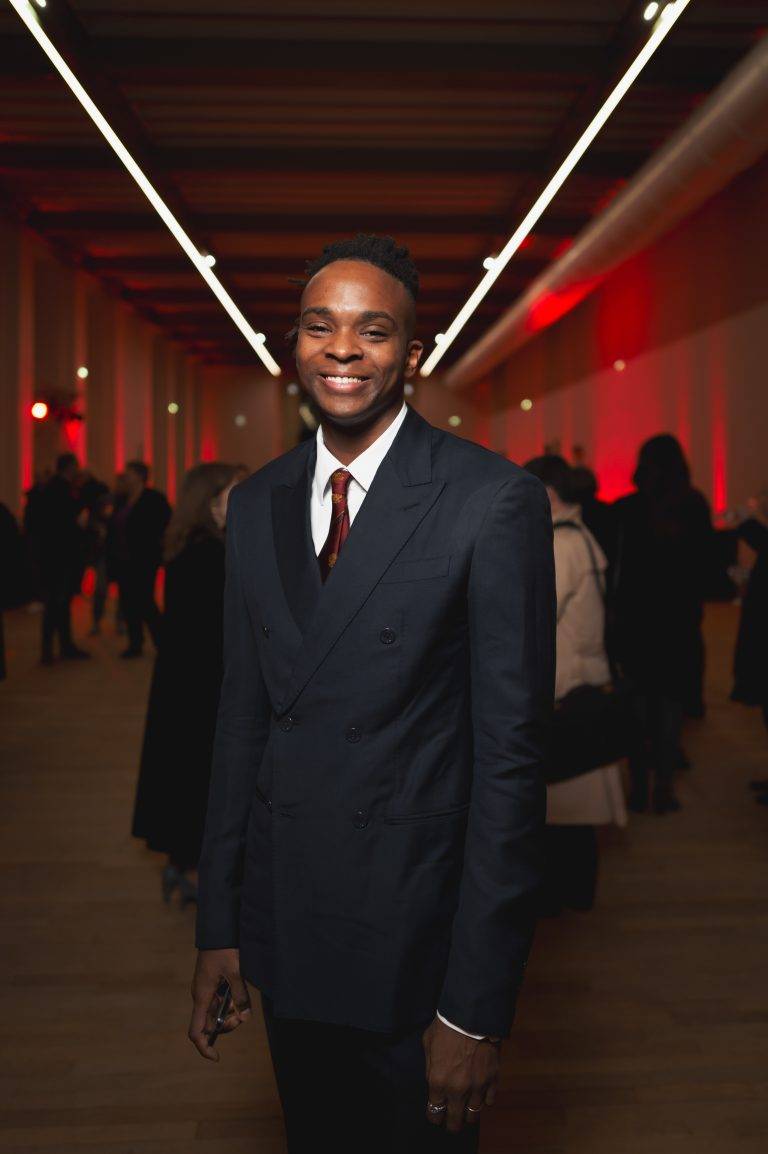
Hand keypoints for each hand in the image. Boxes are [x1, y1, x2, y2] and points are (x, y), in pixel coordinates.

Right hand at [188, 948, 250, 1061]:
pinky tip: (237, 994)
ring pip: (215, 1013)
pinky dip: (228, 1004)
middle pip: (209, 1024)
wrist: (217, 931)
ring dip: (228, 1014)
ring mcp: (205, 991)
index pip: (196, 1032)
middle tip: (241, 1017)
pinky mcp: (211, 985)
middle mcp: (200, 997)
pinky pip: (218, 1002)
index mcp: (202, 997)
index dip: (204, 1048)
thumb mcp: (236, 972)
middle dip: (225, 1026)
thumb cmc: (224, 950)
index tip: (217, 1057)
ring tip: (241, 1002)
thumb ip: (241, 995)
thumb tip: (245, 1017)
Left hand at [422, 1016, 500, 1132]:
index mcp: (437, 1082)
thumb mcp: (428, 1045)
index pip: (434, 1113)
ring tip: (467, 1110)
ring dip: (469, 1114)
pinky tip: (481, 1095)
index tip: (436, 1114)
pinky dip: (485, 1099)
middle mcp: (457, 1090)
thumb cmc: (445, 1027)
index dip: (434, 1116)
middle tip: (452, 1120)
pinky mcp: (492, 1080)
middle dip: (451, 1124)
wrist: (471, 1015)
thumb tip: (434, 1081)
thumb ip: (430, 1068)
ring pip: (474, 1115)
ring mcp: (477, 1087)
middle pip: (455, 1122)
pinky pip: (489, 1100)